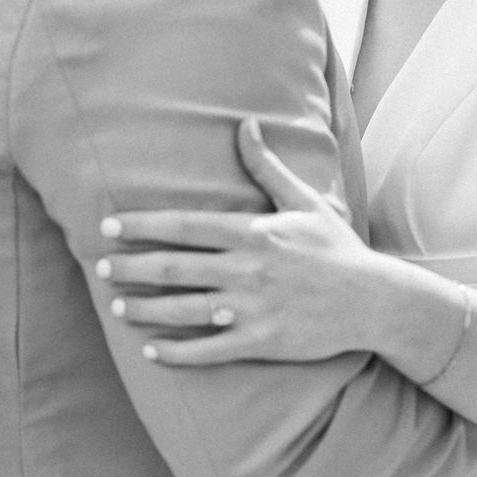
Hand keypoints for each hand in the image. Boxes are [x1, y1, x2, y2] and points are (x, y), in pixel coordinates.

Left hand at [95, 119, 378, 365]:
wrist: (374, 300)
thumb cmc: (336, 249)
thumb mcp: (303, 202)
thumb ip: (267, 167)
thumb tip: (245, 125)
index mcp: (254, 233)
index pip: (185, 226)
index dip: (143, 226)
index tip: (110, 227)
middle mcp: (247, 270)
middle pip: (175, 268)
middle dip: (132, 267)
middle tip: (102, 268)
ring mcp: (253, 309)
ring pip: (185, 309)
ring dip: (145, 308)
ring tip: (118, 306)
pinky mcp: (262, 342)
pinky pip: (209, 350)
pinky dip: (177, 351)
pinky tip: (152, 350)